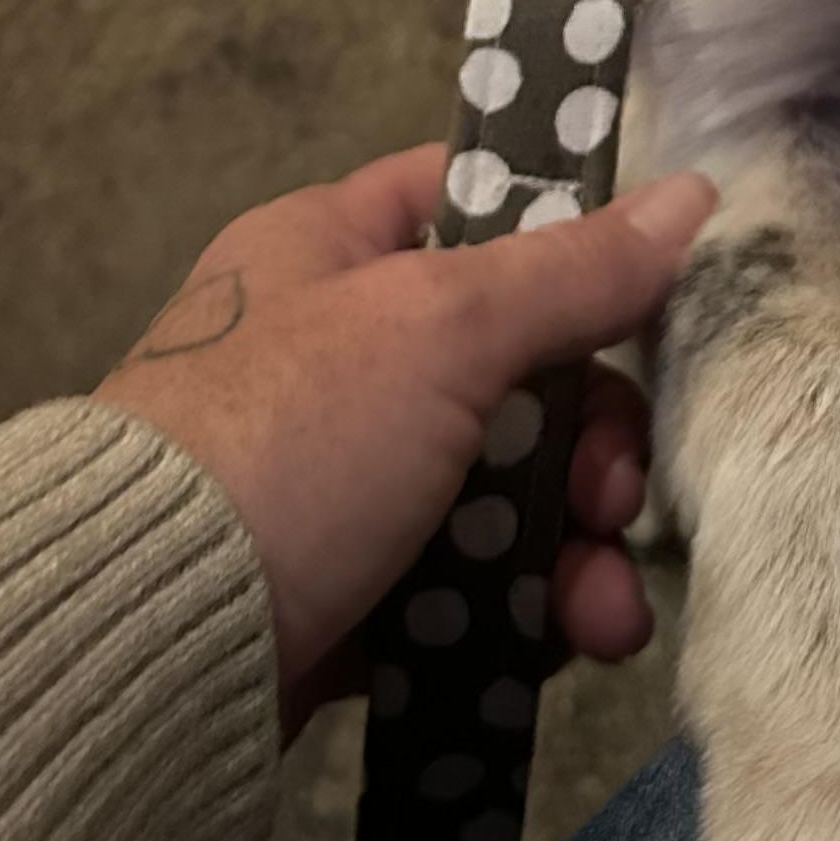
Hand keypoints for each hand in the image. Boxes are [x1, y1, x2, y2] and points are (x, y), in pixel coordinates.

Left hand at [98, 145, 716, 725]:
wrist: (143, 643)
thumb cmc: (293, 437)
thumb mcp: (440, 327)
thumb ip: (574, 270)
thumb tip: (696, 192)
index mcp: (328, 249)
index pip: (472, 200)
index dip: (569, 240)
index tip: (646, 302)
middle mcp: (329, 353)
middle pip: (514, 368)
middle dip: (593, 444)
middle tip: (616, 498)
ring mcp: (334, 478)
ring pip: (502, 490)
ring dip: (576, 549)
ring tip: (604, 617)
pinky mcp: (341, 590)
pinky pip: (462, 584)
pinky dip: (519, 612)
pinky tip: (562, 648)